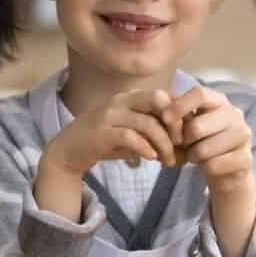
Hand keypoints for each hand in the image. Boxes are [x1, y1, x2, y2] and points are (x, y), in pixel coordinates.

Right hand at [44, 88, 176, 177]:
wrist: (69, 151)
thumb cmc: (105, 142)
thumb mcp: (132, 132)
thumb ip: (153, 132)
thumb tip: (183, 144)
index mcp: (130, 97)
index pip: (164, 96)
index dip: (180, 113)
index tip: (187, 135)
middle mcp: (121, 101)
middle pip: (158, 100)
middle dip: (175, 122)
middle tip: (182, 144)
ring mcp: (110, 115)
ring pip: (147, 123)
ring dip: (163, 144)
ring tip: (169, 160)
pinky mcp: (101, 132)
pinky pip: (129, 136)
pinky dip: (144, 148)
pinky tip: (151, 158)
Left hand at [159, 86, 252, 195]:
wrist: (227, 170)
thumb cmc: (203, 141)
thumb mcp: (190, 124)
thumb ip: (179, 113)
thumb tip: (162, 100)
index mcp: (220, 101)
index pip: (199, 94)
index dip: (179, 106)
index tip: (164, 119)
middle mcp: (235, 115)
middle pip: (196, 126)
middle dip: (183, 140)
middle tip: (183, 145)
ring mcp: (244, 136)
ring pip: (203, 149)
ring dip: (193, 156)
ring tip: (196, 155)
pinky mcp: (246, 159)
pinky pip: (213, 165)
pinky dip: (204, 168)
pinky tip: (208, 165)